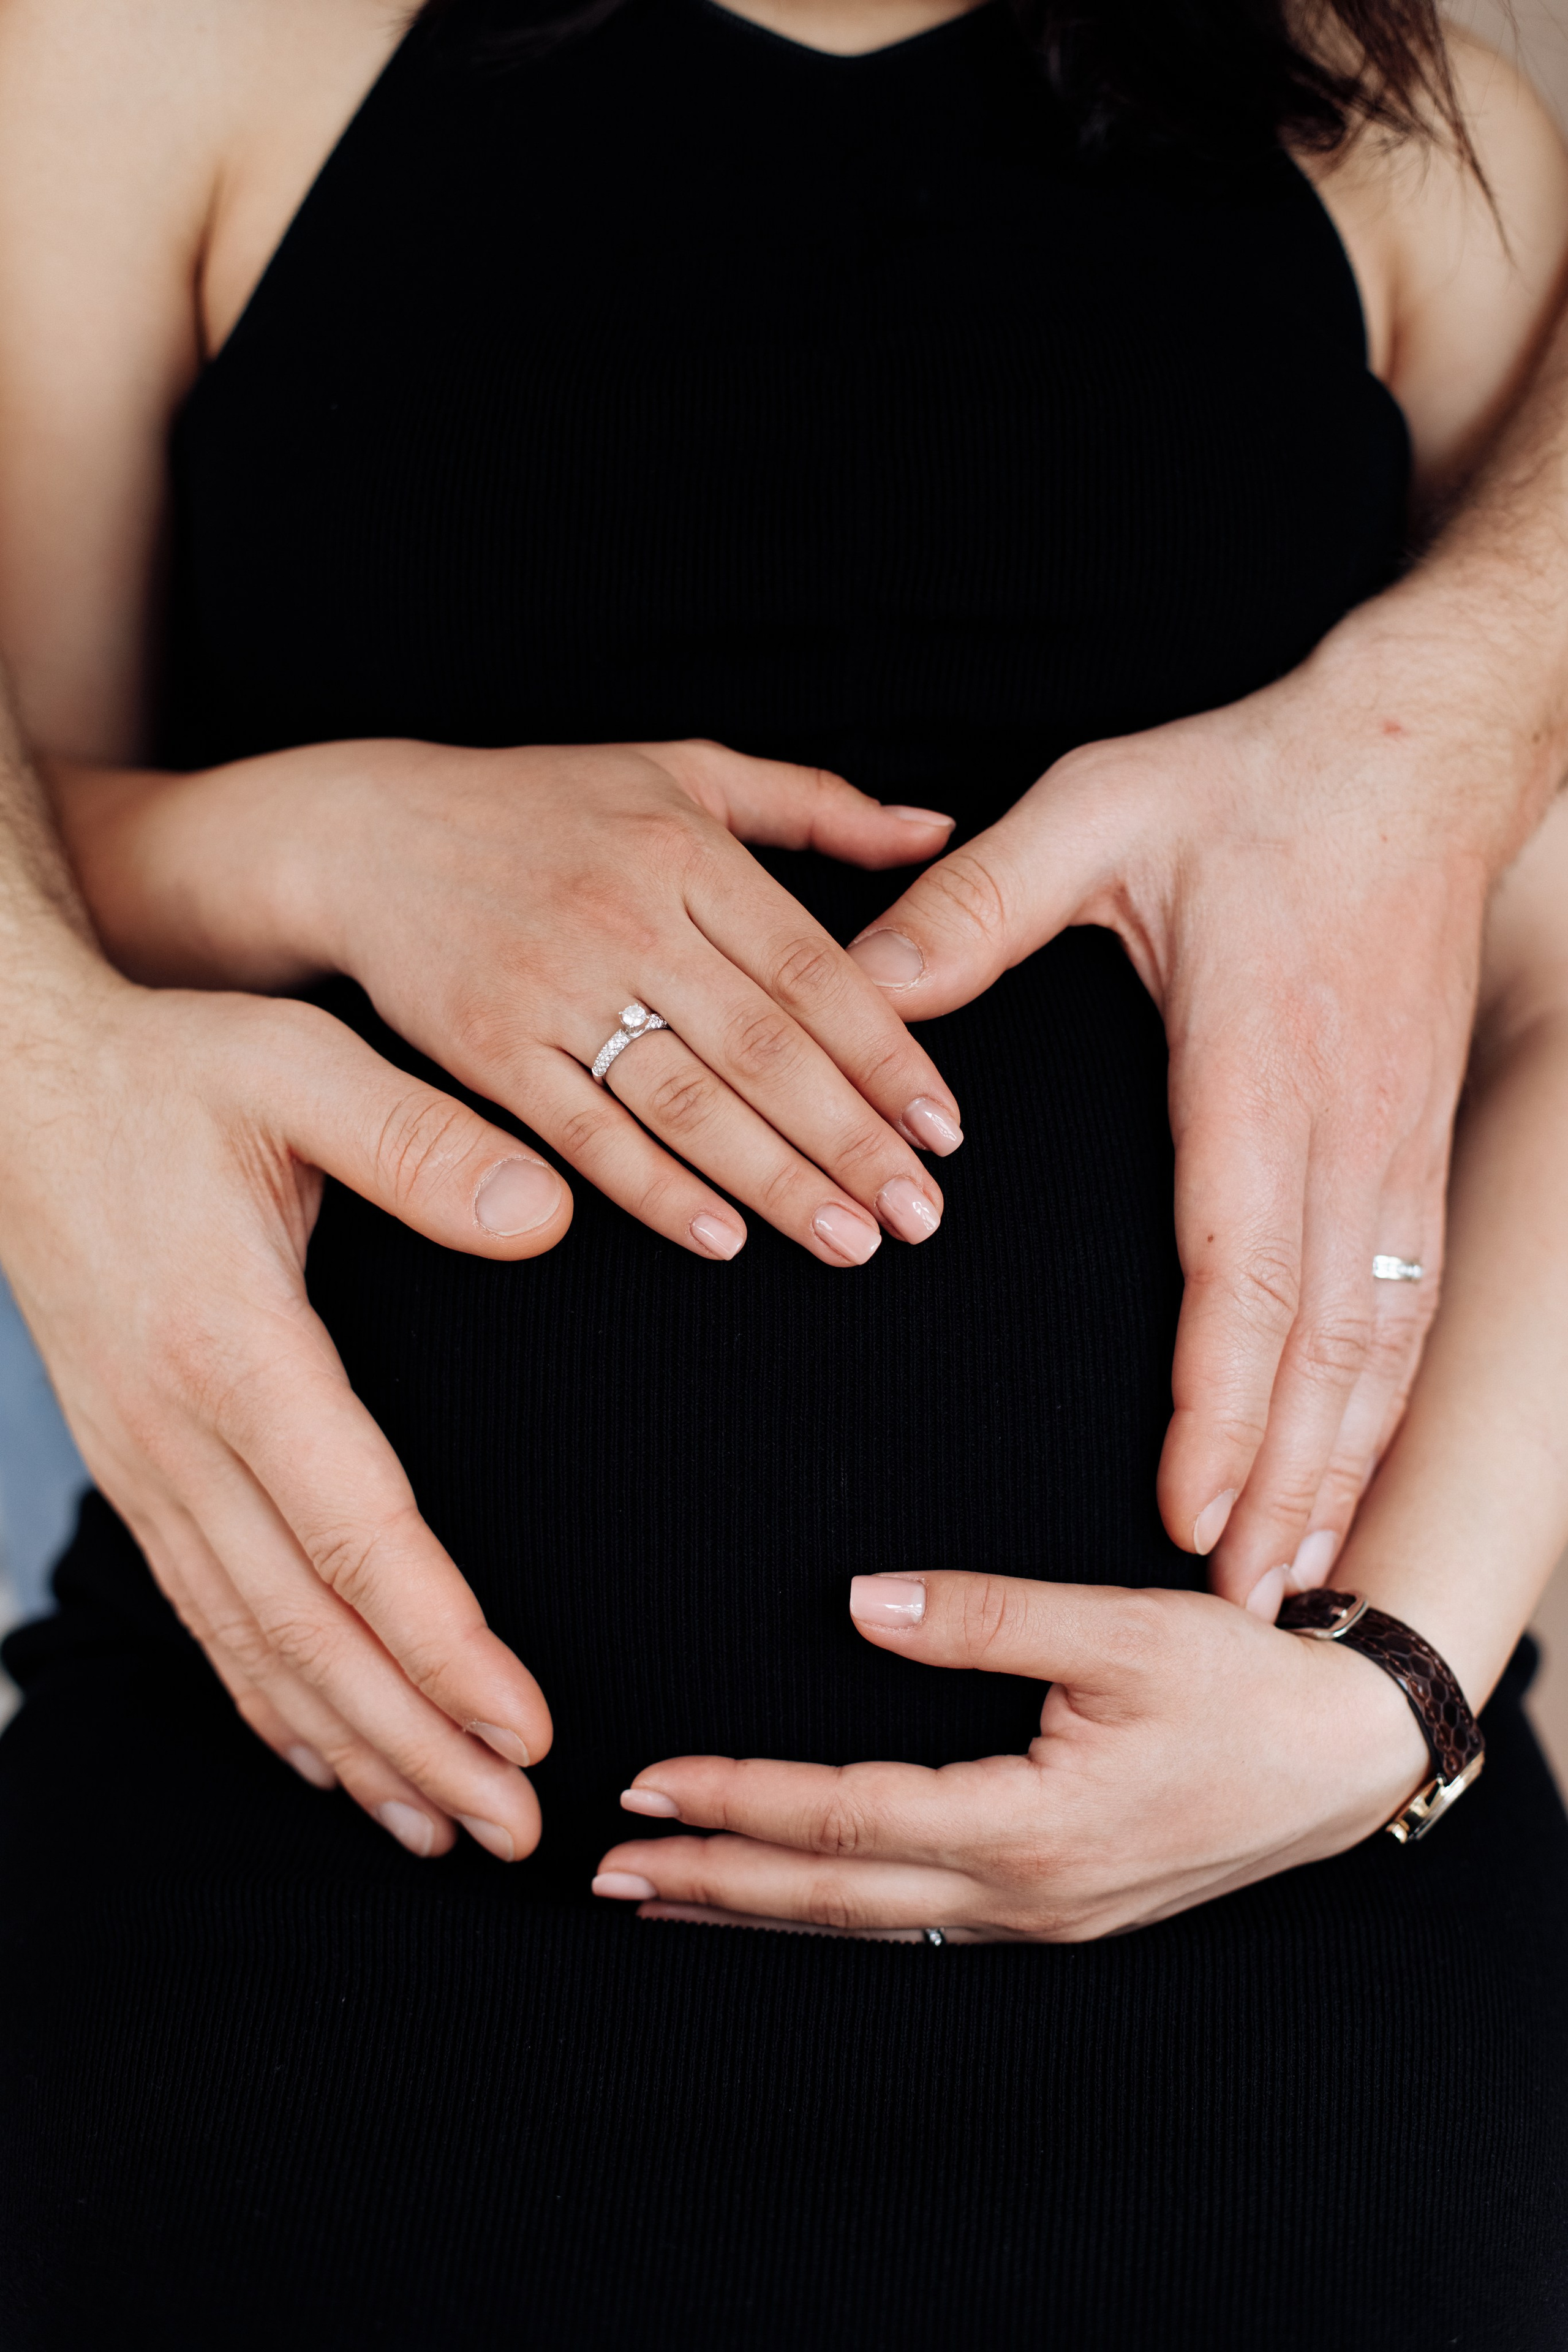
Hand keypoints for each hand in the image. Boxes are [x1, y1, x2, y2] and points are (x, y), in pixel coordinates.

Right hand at [0, 954, 572, 1858]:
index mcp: (234, 1349)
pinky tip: (328, 1757)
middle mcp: (179, 1434)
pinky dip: (270, 1700)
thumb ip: (424, 1145)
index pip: (353, 1534)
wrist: (21, 1087)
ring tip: (442, 1828)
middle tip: (514, 1829)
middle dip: (413, 1741)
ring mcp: (148, 1463)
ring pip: (251, 1644)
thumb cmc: (172, 1076)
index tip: (525, 1729)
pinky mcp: (139, 1466)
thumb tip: (546, 1218)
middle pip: (305, 1627)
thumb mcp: (302, 1069)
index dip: (440, 1646)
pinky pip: (207, 1613)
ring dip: (351, 1744)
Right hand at [64, 738, 964, 1268]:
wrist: (364, 833)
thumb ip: (814, 803)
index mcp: (685, 848)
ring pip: (686, 1100)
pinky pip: (583, 1131)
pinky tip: (721, 1239)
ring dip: (776, 1182)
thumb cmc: (541, 804)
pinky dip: (653, 1190)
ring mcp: (551, 985)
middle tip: (919, 1216)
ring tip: (849, 1241)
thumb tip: (936, 830)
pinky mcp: (486, 1046)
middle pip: (764, 1048)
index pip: (814, 970)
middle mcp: (626, 915)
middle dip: (852, 1141)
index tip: (943, 1130)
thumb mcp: (681, 768)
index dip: (888, 1057)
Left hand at [593, 1570, 1429, 1941]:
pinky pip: (913, 1921)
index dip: (739, 1800)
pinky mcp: (1054, 1908)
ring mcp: (1038, 1915)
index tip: (649, 1781)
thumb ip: (988, 1614)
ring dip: (757, 1909)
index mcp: (1032, 1826)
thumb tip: (860, 1602)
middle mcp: (1022, 1893)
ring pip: (867, 1924)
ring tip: (663, 1898)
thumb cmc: (1244, 1684)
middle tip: (609, 1867)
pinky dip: (831, 1913)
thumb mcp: (1125, 1629)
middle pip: (832, 1896)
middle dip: (712, 1880)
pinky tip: (786, 1903)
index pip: (847, 1818)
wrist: (1346, 1754)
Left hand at [843, 627, 1520, 1608]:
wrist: (1419, 747)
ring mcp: (1397, 1141)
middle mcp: (1345, 1126)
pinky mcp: (1417, 1141)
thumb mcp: (1095, 814)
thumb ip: (971, 908)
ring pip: (1379, 1338)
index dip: (1219, 1402)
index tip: (1185, 1508)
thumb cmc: (1256, 784)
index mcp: (1259, 1065)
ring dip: (1338, 1463)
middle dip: (1282, 1482)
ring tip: (1298, 1577)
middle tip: (1243, 1610)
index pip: (1243, 1267)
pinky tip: (1351, 1463)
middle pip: (1323, 1340)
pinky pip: (1411, 1300)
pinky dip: (1382, 1400)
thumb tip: (857, 983)